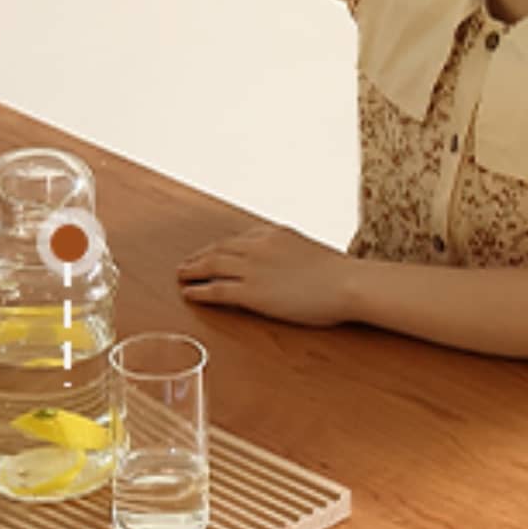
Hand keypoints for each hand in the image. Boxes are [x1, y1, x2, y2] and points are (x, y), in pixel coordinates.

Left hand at [178, 227, 354, 327]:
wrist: (346, 284)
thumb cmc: (340, 275)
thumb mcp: (312, 254)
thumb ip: (294, 255)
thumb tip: (292, 266)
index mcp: (274, 234)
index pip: (240, 239)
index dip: (221, 247)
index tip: (212, 252)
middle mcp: (258, 246)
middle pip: (219, 248)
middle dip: (200, 256)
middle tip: (187, 264)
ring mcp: (252, 268)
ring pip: (212, 264)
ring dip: (192, 270)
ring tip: (181, 276)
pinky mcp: (251, 292)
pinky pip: (216, 289)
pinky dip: (199, 291)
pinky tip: (189, 294)